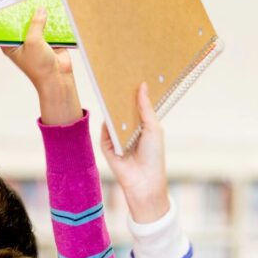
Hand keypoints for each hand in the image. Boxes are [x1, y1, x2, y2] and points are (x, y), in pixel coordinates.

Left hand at [2, 8, 81, 124]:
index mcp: (11, 45)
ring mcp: (36, 40)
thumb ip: (35, 24)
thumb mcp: (33, 41)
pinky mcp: (49, 40)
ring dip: (39, 14)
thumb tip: (40, 9)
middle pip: (22, 22)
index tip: (6, 0)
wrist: (58, 78)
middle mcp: (22, 41)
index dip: (6, 15)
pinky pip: (49, 26)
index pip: (6, 27)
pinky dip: (51, 19)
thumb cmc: (39, 66)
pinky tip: (52, 6)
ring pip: (36, 23)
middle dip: (25, 11)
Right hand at [99, 82, 169, 223]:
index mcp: (141, 126)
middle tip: (119, 78)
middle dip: (121, 98)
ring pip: (112, 119)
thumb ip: (145, 108)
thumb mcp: (153, 128)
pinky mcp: (105, 146)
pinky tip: (107, 111)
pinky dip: (105, 122)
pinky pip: (103, 131)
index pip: (135, 106)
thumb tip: (142, 86)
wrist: (144, 180)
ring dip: (112, 107)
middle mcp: (128, 131)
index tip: (132, 77)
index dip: (134, 94)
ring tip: (112, 90)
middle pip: (122, 111)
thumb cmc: (154, 155)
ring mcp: (116, 138)